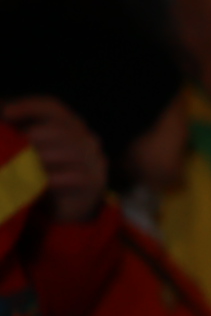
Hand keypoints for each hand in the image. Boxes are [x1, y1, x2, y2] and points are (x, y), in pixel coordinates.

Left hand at [3, 97, 106, 222]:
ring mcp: (94, 159)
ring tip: (22, 164)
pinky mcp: (95, 181)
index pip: (52, 107)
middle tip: (15, 144)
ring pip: (73, 149)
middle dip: (35, 134)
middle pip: (62, 127)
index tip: (6, 113)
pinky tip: (38, 182)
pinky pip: (77, 176)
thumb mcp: (27, 151)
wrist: (65, 208)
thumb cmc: (41, 173)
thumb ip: (16, 137)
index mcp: (68, 125)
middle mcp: (86, 138)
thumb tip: (0, 117)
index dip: (29, 107)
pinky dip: (55, 178)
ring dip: (44, 156)